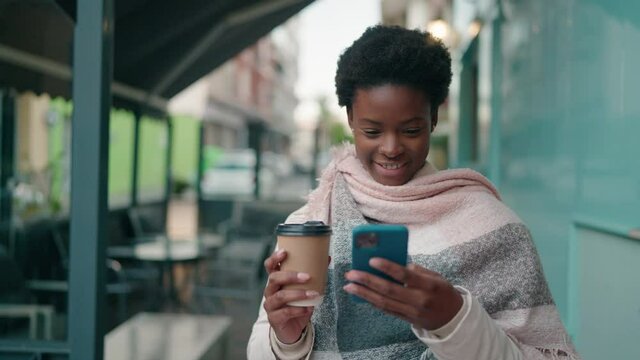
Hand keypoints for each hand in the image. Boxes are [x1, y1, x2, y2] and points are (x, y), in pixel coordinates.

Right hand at [262, 250, 327, 343]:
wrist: (293, 329)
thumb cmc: (298, 305)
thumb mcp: (305, 289)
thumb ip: (313, 275)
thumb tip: (326, 258)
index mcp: (276, 281)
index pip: (269, 266)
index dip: (274, 258)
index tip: (285, 252)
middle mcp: (270, 291)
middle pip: (274, 279)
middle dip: (290, 276)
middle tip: (307, 276)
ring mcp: (270, 305)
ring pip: (280, 296)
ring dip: (298, 294)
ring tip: (313, 294)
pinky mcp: (274, 318)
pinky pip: (284, 313)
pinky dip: (298, 310)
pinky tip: (308, 309)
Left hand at [343, 258, 462, 330]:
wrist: (453, 318)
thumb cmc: (442, 291)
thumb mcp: (436, 276)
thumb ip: (416, 271)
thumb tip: (394, 264)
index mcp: (428, 285)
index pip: (405, 275)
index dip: (387, 267)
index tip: (371, 260)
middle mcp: (419, 300)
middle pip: (389, 290)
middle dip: (367, 281)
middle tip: (352, 273)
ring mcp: (411, 312)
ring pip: (384, 302)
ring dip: (364, 293)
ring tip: (349, 285)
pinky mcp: (406, 319)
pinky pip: (386, 310)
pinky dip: (371, 301)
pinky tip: (360, 294)